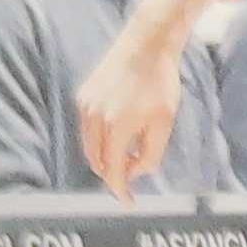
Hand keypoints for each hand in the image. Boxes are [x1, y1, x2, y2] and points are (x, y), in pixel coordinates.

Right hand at [76, 26, 184, 200]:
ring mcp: (85, 106)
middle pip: (98, 163)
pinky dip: (100, 141)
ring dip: (105, 159)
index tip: (128, 201)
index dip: (121, 190)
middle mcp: (95, 118)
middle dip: (113, 175)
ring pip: (89, 148)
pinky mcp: (83, 96)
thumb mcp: (164, 123)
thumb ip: (150, 154)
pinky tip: (118, 137)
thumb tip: (134, 173)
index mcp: (117, 127)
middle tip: (131, 179)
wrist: (146, 45)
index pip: (113, 171)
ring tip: (127, 157)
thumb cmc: (160, 84)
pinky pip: (87, 129)